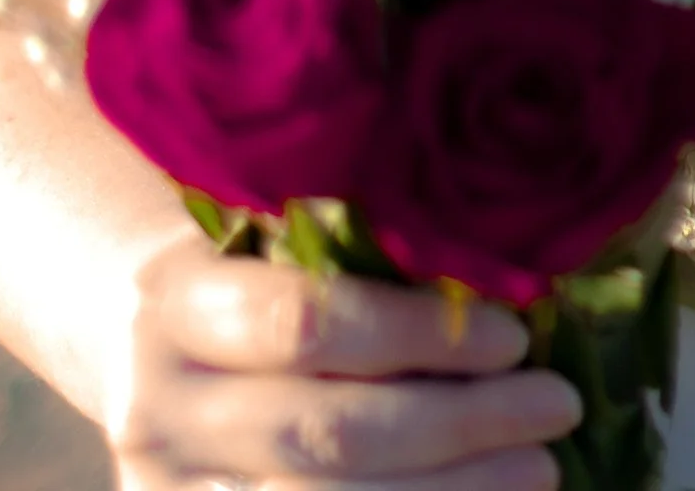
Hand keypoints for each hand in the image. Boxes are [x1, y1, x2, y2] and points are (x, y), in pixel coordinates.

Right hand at [108, 238, 581, 490]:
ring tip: (540, 468)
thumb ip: (354, 244)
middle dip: (455, 425)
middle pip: (325, 433)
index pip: (306, 323)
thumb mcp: (271, 228)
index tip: (513, 334)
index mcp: (179, 305)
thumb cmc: (242, 265)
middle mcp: (161, 412)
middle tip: (554, 406)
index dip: (417, 335)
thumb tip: (497, 270)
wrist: (141, 346)